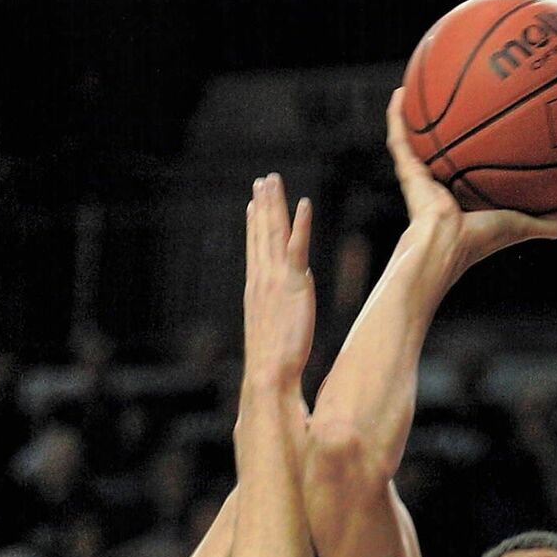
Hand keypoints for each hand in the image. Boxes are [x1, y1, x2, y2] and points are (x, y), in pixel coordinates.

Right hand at [243, 174, 314, 387]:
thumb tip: (279, 326)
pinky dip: (300, 224)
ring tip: (273, 181)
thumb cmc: (272, 369)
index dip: (254, 226)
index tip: (253, 205)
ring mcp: (276, 280)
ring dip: (275, 205)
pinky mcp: (294, 285)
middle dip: (262, 206)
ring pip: (274, 233)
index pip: (255, 251)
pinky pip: (297, 248)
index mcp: (256, 291)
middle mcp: (262, 280)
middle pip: (261, 235)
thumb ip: (276, 324)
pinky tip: (303, 203)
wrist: (269, 375)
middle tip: (262, 181)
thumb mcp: (271, 340)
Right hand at [386, 89, 556, 277]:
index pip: (470, 166)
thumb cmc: (480, 239)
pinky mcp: (406, 171)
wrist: (445, 244)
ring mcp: (420, 176)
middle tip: (457, 94)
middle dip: (448, 123)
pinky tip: (399, 92)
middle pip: (443, 147)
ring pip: (416, 139)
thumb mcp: (521, 225)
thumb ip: (547, 221)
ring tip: (418, 82)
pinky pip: (399, 138)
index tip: (490, 125)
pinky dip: (396, 116)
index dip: (479, 148)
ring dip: (416, 114)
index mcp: (463, 196)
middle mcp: (440, 183)